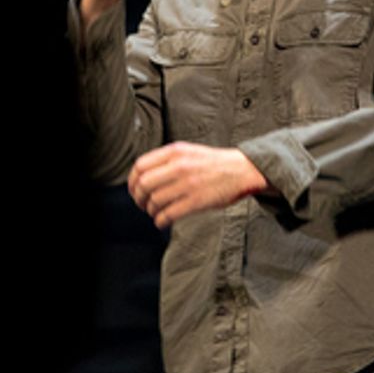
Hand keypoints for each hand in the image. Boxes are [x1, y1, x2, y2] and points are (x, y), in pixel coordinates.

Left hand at [127, 142, 270, 228]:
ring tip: (154, 213)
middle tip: (142, 204)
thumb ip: (167, 160)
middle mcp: (178, 166)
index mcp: (175, 152)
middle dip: (138, 198)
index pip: (140, 166)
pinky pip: (168, 214)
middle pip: (143, 185)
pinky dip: (160, 221)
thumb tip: (143, 175)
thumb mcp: (188, 151)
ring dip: (150, 210)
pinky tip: (162, 221)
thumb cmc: (214, 163)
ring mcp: (187, 184)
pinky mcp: (196, 201)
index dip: (131, 181)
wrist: (242, 170)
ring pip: (154, 201)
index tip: (133, 189)